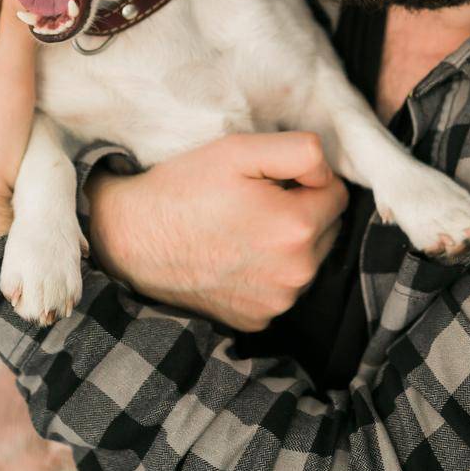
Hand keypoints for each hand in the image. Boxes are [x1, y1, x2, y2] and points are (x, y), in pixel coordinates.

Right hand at [85, 132, 347, 331]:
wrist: (132, 238)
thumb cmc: (184, 188)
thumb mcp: (239, 149)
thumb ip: (300, 151)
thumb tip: (329, 173)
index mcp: (297, 228)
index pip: (337, 194)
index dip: (305, 179)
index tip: (270, 179)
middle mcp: (295, 274)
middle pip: (327, 230)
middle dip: (301, 212)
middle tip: (254, 201)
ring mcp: (276, 303)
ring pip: (308, 261)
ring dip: (288, 244)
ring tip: (242, 228)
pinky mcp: (258, 321)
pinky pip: (281, 289)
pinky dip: (268, 273)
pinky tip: (234, 256)